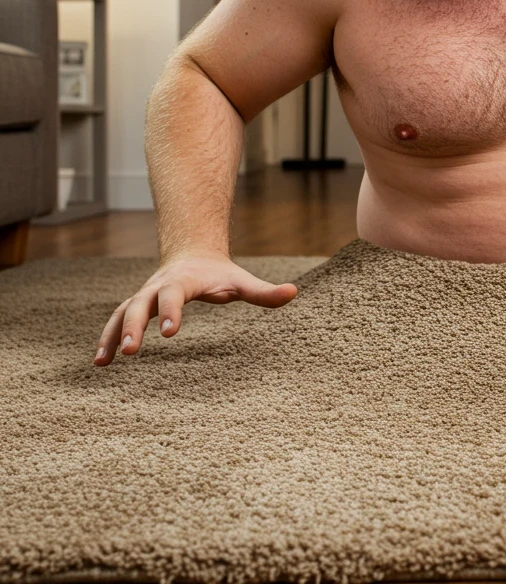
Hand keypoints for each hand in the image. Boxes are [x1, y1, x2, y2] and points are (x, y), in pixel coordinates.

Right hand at [93, 254, 298, 365]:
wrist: (192, 254)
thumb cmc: (219, 273)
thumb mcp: (241, 280)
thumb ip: (264, 291)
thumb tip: (293, 292)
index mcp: (183, 280)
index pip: (174, 295)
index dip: (172, 311)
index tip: (171, 333)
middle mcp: (156, 287)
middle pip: (139, 304)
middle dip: (134, 326)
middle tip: (132, 352)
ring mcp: (143, 296)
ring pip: (122, 313)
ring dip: (112, 335)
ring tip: (104, 362)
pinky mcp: (135, 307)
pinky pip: (116, 322)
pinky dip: (108, 339)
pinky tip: (101, 362)